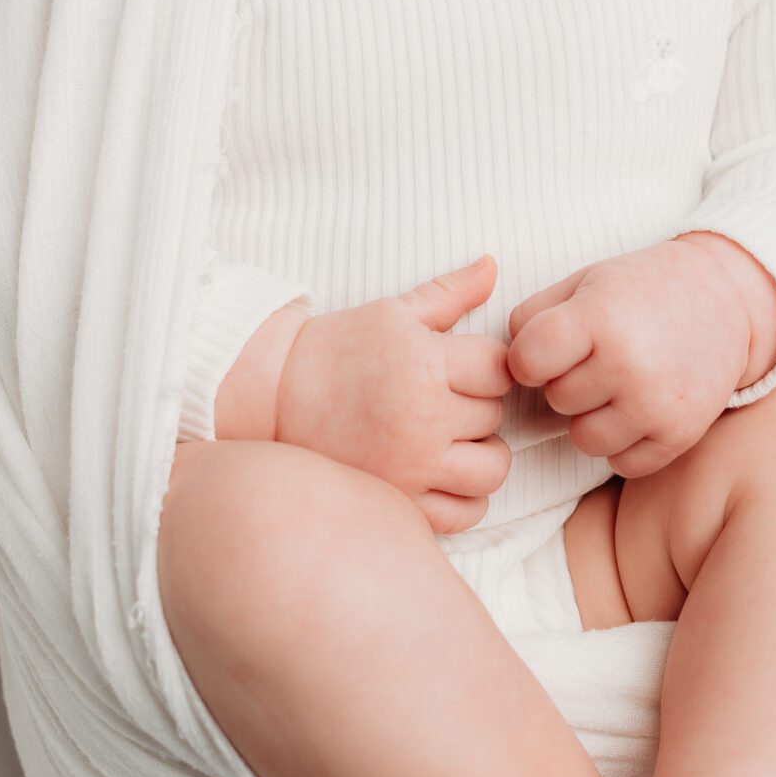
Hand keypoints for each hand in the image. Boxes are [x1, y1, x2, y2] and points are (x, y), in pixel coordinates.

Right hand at [274, 254, 513, 536]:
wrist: (275, 395)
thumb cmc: (337, 348)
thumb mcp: (393, 312)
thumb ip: (451, 293)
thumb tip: (493, 264)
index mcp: (423, 364)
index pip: (500, 369)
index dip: (487, 366)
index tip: (463, 367)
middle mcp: (422, 418)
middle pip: (495, 416)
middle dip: (477, 405)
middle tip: (445, 398)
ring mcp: (411, 466)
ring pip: (492, 468)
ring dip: (482, 453)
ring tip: (453, 438)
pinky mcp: (400, 501)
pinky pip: (467, 512)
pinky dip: (468, 497)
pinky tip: (446, 473)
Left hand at [505, 237, 757, 478]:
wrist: (727, 297)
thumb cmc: (644, 288)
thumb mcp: (586, 281)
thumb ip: (533, 316)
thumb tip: (502, 366)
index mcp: (600, 318)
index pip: (527, 362)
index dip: (530, 359)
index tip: (550, 348)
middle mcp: (629, 364)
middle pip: (556, 400)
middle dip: (567, 382)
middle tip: (599, 357)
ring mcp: (657, 405)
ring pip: (583, 439)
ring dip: (592, 417)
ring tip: (617, 384)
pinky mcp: (680, 435)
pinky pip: (622, 463)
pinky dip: (624, 442)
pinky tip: (638, 408)